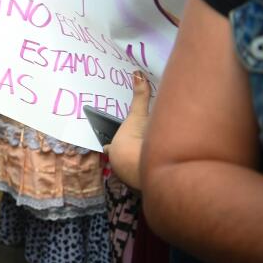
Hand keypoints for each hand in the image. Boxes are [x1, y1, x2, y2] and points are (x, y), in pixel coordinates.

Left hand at [106, 70, 151, 189]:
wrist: (139, 167)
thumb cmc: (133, 140)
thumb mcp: (137, 116)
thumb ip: (140, 96)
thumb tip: (137, 73)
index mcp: (115, 149)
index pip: (108, 148)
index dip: (108, 147)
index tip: (105, 146)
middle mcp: (119, 165)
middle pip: (119, 162)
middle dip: (123, 159)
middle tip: (130, 155)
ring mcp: (129, 178)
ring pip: (129, 174)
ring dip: (135, 171)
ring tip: (143, 167)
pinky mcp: (143, 188)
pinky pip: (144, 183)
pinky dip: (149, 180)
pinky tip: (156, 179)